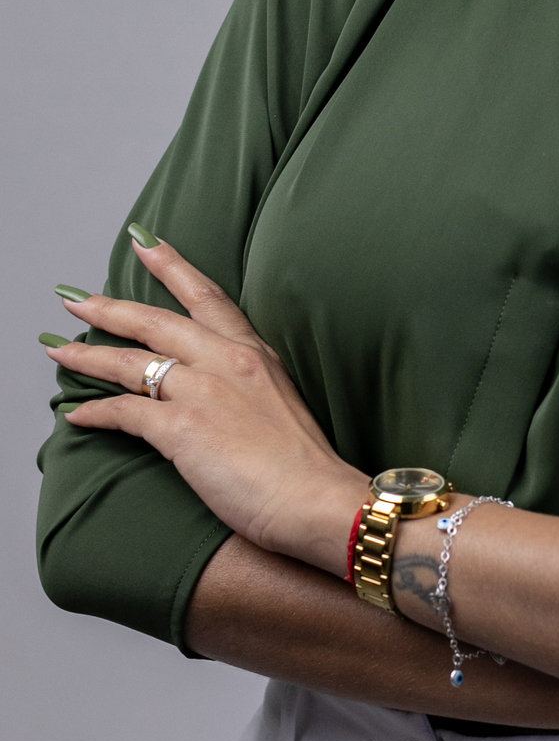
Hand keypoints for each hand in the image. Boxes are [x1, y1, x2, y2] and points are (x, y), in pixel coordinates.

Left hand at [43, 235, 365, 575]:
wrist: (318, 498)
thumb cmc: (305, 464)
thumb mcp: (282, 403)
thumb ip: (248, 387)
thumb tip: (220, 396)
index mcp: (254, 353)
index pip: (207, 297)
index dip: (173, 266)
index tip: (147, 242)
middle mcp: (227, 361)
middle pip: (156, 322)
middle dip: (110, 308)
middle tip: (77, 299)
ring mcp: (204, 391)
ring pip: (131, 364)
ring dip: (87, 355)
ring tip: (58, 349)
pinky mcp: (183, 428)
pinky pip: (124, 412)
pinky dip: (96, 412)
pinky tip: (76, 414)